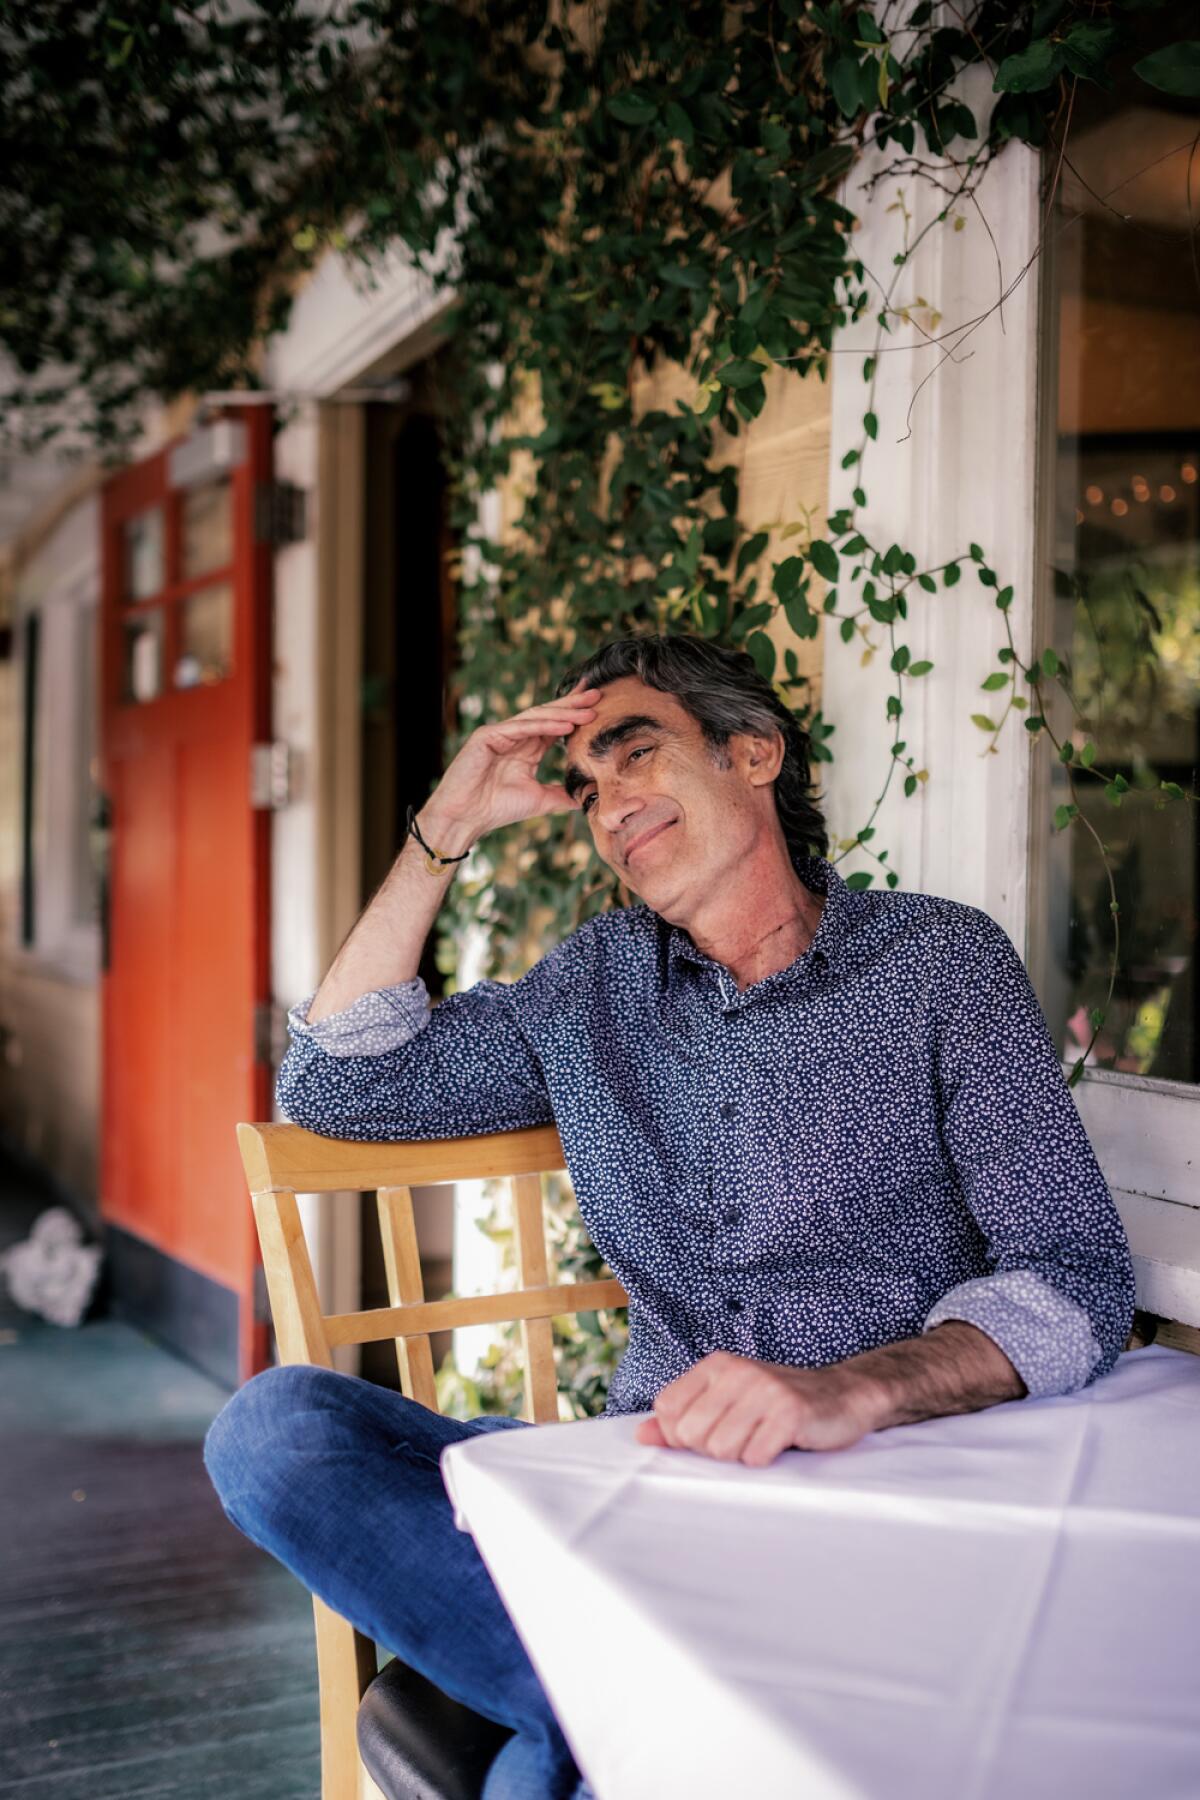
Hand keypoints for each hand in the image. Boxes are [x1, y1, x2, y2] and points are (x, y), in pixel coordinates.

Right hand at [422, 682, 599, 845]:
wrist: (465, 818)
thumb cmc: (496, 809)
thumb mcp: (539, 800)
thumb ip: (561, 794)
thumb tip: (585, 798)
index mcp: (526, 749)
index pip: (554, 726)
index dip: (575, 715)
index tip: (599, 706)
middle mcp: (514, 737)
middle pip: (548, 715)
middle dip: (573, 705)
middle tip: (597, 694)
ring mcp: (499, 733)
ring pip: (536, 718)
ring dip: (564, 713)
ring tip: (588, 710)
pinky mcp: (487, 735)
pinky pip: (521, 727)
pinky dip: (544, 725)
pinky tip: (566, 725)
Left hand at [633, 1351, 885, 1466]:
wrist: (843, 1396)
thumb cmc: (777, 1404)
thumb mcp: (726, 1402)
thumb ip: (681, 1419)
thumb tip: (640, 1435)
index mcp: (716, 1365)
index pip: (668, 1410)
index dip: (683, 1434)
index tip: (713, 1429)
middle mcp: (737, 1371)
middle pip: (692, 1434)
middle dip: (713, 1447)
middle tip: (744, 1435)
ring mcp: (765, 1390)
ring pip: (720, 1449)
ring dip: (742, 1454)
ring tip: (762, 1437)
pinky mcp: (790, 1412)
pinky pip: (754, 1457)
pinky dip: (765, 1459)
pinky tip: (780, 1443)